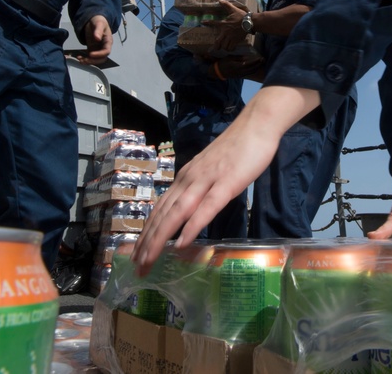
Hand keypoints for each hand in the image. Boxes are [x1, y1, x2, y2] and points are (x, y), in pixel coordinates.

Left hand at [73, 15, 112, 64]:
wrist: (94, 20)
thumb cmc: (99, 21)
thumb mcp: (99, 23)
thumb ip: (98, 30)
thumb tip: (97, 38)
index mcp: (108, 41)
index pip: (106, 51)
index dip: (99, 54)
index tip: (90, 54)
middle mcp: (104, 47)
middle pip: (102, 58)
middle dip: (93, 61)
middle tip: (84, 60)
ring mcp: (98, 49)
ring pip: (96, 59)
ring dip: (88, 61)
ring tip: (80, 60)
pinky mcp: (92, 49)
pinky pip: (90, 57)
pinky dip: (84, 59)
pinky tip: (79, 57)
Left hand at [132, 119, 279, 273]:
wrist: (256, 124)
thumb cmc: (237, 150)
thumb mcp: (211, 172)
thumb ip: (200, 190)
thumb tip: (191, 212)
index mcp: (185, 179)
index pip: (160, 209)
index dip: (147, 232)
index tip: (137, 254)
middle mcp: (189, 180)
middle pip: (162, 214)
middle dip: (147, 242)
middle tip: (136, 266)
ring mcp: (206, 180)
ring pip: (177, 213)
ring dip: (160, 238)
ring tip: (149, 259)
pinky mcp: (226, 183)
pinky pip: (207, 207)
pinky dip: (192, 226)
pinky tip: (182, 243)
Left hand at [209, 0, 248, 51]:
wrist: (250, 22)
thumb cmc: (241, 16)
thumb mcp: (233, 9)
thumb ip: (226, 5)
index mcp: (224, 24)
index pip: (213, 23)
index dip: (207, 22)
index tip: (202, 22)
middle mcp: (225, 32)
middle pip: (218, 42)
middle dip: (216, 46)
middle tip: (216, 48)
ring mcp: (230, 37)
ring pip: (224, 46)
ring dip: (224, 47)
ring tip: (225, 47)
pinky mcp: (236, 41)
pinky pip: (231, 48)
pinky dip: (230, 49)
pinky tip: (231, 48)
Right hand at [216, 54, 264, 79]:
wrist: (218, 72)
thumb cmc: (223, 63)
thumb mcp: (230, 58)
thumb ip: (239, 58)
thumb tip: (247, 57)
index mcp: (237, 67)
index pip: (249, 64)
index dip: (256, 61)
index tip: (260, 58)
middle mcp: (240, 72)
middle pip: (252, 69)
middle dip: (258, 64)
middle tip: (263, 59)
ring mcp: (240, 75)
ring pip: (251, 72)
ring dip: (257, 67)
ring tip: (261, 62)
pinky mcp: (240, 76)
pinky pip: (249, 73)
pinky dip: (253, 70)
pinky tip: (256, 66)